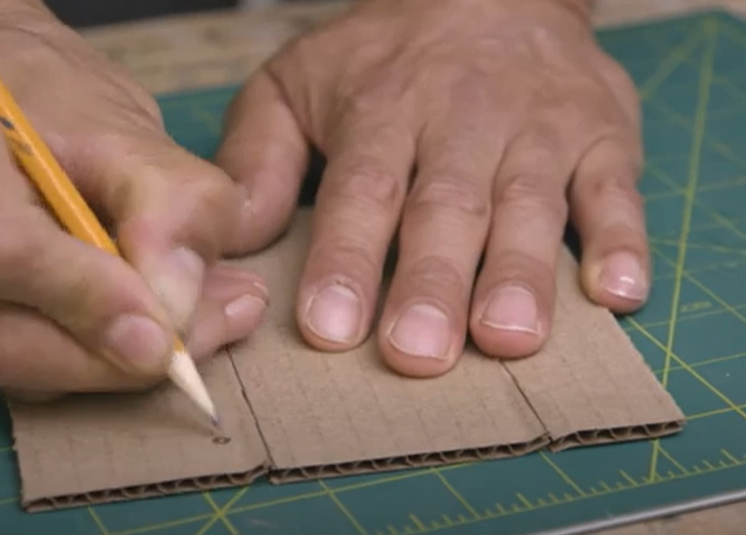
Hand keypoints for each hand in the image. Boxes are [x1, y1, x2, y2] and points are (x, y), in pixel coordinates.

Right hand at [0, 0, 267, 398]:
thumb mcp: (122, 122)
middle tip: (191, 349)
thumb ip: (168, 201)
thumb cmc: (42, 96)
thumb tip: (184, 306)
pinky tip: (120, 334)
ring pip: (0, 366)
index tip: (168, 334)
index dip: (88, 300)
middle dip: (107, 358)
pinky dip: (70, 364)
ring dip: (101, 368)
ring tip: (181, 337)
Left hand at [216, 0, 646, 375]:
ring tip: (508, 337)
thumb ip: (258, 154)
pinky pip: (616, 190)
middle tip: (418, 352)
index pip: (361, 189)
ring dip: (522, 273)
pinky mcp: (603, 136)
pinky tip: (616, 293)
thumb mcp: (298, 81)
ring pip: (530, 203)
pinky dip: (621, 241)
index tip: (330, 326)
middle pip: (446, 206)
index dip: (345, 258)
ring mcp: (540, 128)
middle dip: (433, 281)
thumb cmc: (385, 58)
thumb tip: (235, 236)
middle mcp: (464, 118)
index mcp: (383, 109)